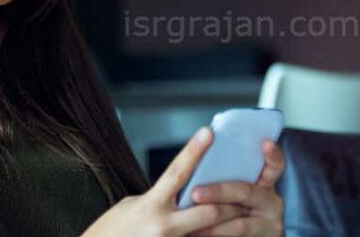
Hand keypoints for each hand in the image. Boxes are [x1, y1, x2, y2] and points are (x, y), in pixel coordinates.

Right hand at [82, 128, 245, 236]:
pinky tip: (220, 233)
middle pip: (208, 209)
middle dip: (230, 203)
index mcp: (149, 205)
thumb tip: (182, 189)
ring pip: (209, 233)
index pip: (177, 172)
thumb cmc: (112, 230)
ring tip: (241, 218)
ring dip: (227, 227)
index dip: (194, 151)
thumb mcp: (133, 205)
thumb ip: (159, 197)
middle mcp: (162, 226)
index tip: (209, 133)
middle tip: (246, 194)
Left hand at [191, 140, 285, 235]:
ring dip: (212, 222)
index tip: (265, 142)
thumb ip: (226, 178)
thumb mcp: (231, 193)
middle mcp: (271, 201)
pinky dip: (216, 235)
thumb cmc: (226, 211)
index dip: (272, 154)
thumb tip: (201, 157)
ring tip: (191, 221)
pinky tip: (198, 233)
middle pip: (246, 191)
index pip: (274, 165)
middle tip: (195, 193)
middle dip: (218, 192)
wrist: (230, 236)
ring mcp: (271, 224)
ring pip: (240, 223)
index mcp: (263, 183)